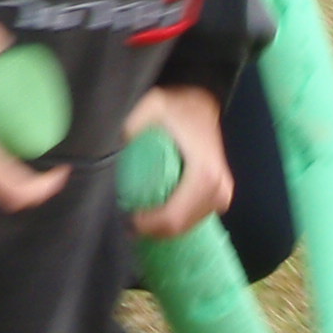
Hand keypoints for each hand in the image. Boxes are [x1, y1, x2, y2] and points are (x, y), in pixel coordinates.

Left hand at [123, 85, 232, 239]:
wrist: (201, 103)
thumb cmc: (174, 107)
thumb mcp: (150, 106)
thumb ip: (131, 124)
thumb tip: (110, 148)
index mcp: (204, 173)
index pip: (173, 217)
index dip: (146, 224)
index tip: (124, 217)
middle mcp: (219, 188)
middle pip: (179, 226)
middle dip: (150, 229)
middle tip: (125, 219)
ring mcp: (222, 195)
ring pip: (186, 226)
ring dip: (160, 227)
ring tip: (136, 215)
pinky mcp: (221, 196)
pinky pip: (193, 219)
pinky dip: (172, 221)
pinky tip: (153, 213)